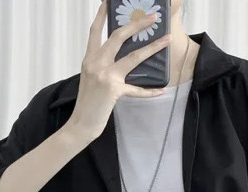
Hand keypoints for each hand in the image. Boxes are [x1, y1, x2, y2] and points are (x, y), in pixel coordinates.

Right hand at [64, 2, 169, 142]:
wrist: (81, 124)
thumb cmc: (88, 104)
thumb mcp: (90, 79)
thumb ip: (102, 67)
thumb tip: (121, 60)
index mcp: (89, 59)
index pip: (95, 31)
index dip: (102, 15)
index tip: (108, 2)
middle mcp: (96, 63)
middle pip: (118, 36)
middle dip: (137, 24)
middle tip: (152, 17)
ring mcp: (105, 76)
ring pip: (133, 57)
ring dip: (152, 47)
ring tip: (166, 40)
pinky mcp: (113, 91)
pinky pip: (136, 89)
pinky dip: (150, 91)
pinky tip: (162, 90)